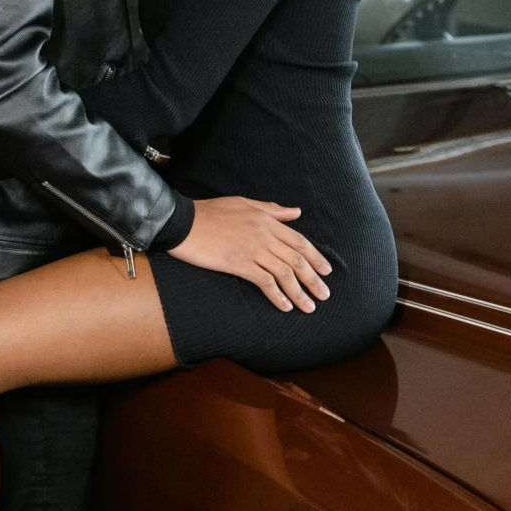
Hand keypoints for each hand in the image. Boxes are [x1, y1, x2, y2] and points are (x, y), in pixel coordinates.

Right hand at [171, 198, 330, 312]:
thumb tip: (295, 212)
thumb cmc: (210, 212)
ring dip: (300, 292)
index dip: (315, 257)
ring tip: (310, 307)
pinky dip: (277, 296)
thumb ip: (271, 210)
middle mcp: (264, 235)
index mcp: (267, 220)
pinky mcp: (238, 263)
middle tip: (325, 295)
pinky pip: (265, 281)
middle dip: (313, 279)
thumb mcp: (244, 203)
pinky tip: (285, 307)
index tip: (326, 271)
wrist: (183, 222)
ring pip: (284, 273)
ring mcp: (252, 250)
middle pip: (296, 259)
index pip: (299, 241)